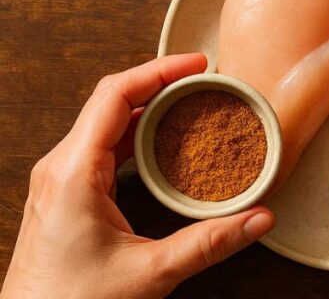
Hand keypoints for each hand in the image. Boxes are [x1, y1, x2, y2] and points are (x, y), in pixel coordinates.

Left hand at [1, 54, 274, 298]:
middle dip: (161, 84)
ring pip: (106, 123)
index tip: (198, 65)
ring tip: (192, 104)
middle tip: (205, 81)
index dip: (160, 70)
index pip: (115, 95)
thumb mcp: (150, 273)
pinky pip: (102, 146)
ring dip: (149, 107)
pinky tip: (165, 143)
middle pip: (111, 101)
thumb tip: (258, 218)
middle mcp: (61, 168)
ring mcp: (60, 180)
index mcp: (73, 173)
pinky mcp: (65, 194)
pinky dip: (137, 133)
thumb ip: (209, 243)